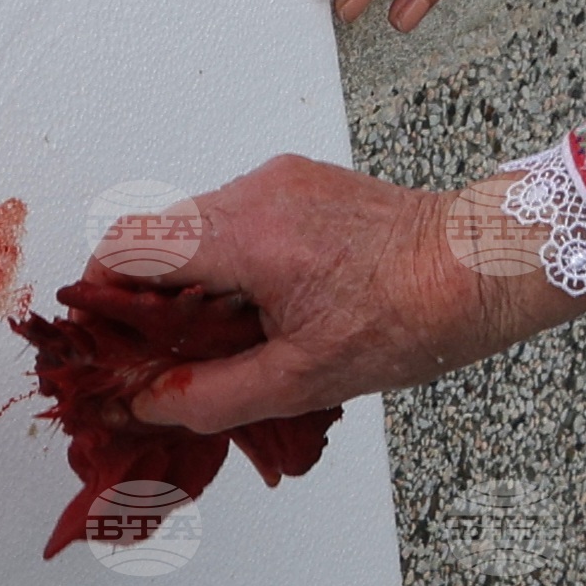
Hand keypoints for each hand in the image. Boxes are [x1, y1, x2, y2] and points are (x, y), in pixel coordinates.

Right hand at [119, 155, 576, 433]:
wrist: (486, 265)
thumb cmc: (413, 316)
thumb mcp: (303, 378)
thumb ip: (209, 396)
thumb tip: (144, 404)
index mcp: (247, 234)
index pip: (125, 248)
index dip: (99, 300)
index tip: (106, 348)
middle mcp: (256, 192)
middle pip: (153, 238)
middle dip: (142, 302)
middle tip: (156, 361)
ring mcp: (282, 182)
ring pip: (194, 229)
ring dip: (187, 285)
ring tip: (216, 344)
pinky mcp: (304, 185)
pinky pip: (236, 220)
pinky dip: (228, 264)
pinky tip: (257, 313)